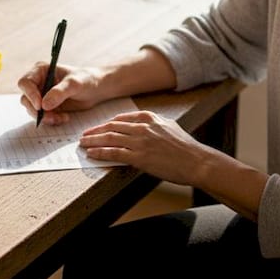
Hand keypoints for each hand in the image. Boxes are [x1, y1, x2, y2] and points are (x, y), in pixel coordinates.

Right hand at [17, 62, 108, 124]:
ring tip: (61, 118)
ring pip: (32, 110)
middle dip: (36, 111)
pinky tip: (64, 118)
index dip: (30, 94)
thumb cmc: (86, 80)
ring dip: (45, 117)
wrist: (96, 89)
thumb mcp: (74, 84)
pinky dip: (51, 120)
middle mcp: (38, 82)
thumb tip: (44, 105)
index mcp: (41, 70)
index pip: (25, 82)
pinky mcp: (47, 107)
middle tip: (50, 117)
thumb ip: (59, 92)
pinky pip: (42, 117)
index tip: (40, 106)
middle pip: (26, 99)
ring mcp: (42, 95)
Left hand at [78, 110, 223, 186]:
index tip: (97, 128)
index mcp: (149, 117)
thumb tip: (140, 126)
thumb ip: (153, 124)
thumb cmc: (185, 147)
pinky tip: (92, 154)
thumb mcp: (169, 127)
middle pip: (112, 127)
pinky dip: (100, 153)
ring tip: (83, 144)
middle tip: (84, 135)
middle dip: (95, 131)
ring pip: (109, 138)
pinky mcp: (139, 157)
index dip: (106, 124)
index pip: (120, 119)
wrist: (196, 161)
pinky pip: (114, 153)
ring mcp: (140, 142)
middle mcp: (142, 127)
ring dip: (93, 141)